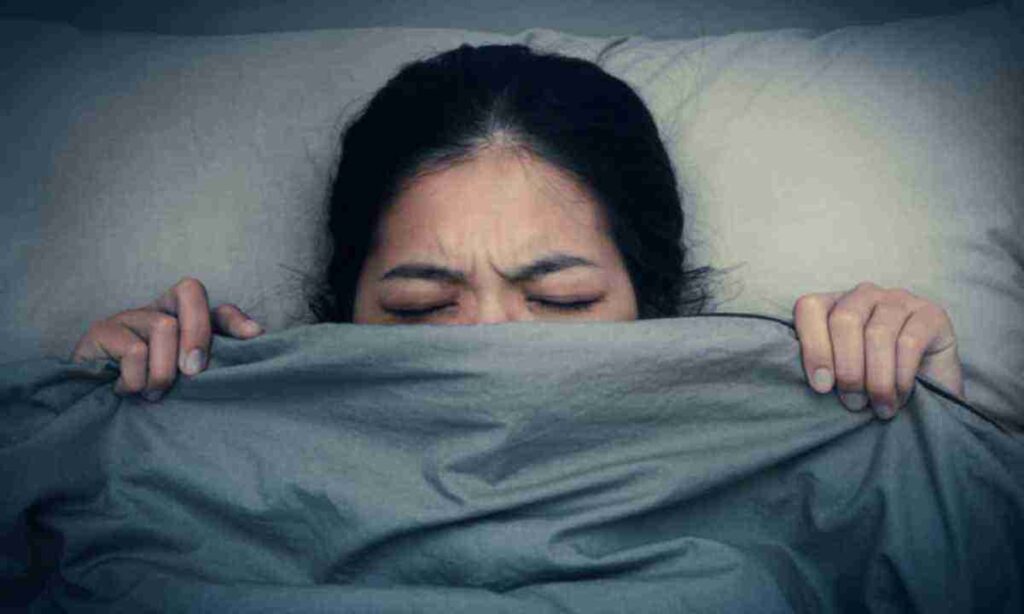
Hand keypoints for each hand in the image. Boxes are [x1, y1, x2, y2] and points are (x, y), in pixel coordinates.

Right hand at [70, 277, 263, 402]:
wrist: (92, 402)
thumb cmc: (147, 390)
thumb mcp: (183, 379)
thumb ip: (212, 362)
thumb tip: (256, 340)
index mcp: (183, 320)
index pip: (217, 307)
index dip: (236, 319)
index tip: (254, 337)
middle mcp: (158, 310)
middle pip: (190, 292)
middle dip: (199, 333)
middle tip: (194, 373)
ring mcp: (130, 316)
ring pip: (164, 327)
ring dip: (164, 370)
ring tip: (153, 394)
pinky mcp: (102, 330)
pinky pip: (134, 351)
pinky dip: (136, 379)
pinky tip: (126, 391)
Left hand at [793, 281, 962, 419]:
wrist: (930, 392)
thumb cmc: (874, 385)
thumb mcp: (841, 375)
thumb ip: (822, 369)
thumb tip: (807, 383)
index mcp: (833, 305)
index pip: (810, 308)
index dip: (813, 347)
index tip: (821, 387)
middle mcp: (864, 295)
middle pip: (844, 320)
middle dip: (846, 368)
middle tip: (852, 403)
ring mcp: (899, 300)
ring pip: (877, 334)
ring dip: (876, 379)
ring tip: (878, 407)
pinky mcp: (932, 314)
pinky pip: (909, 342)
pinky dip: (900, 376)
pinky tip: (899, 397)